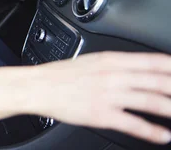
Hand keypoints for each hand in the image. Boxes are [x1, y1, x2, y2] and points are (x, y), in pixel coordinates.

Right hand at [0, 51, 170, 144]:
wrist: (38, 87)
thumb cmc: (61, 75)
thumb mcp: (91, 60)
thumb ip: (116, 65)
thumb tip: (139, 69)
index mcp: (111, 60)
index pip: (154, 61)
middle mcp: (114, 76)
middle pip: (158, 81)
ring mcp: (109, 95)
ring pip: (152, 102)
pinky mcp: (102, 114)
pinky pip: (134, 124)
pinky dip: (153, 132)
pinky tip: (163, 136)